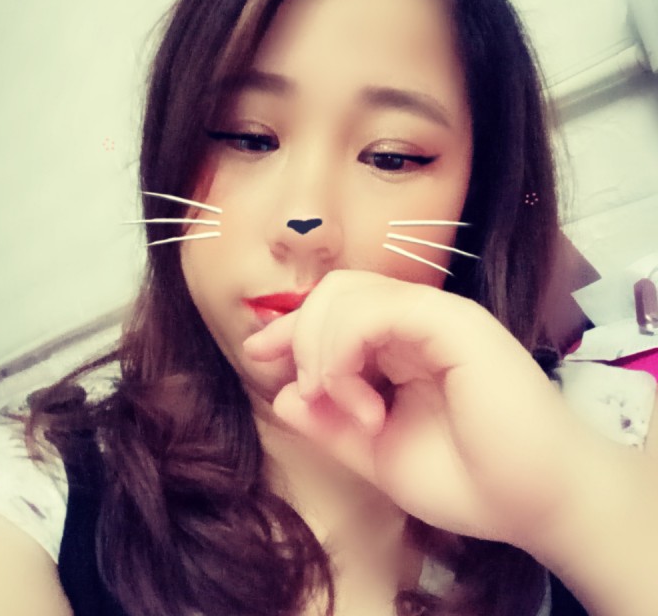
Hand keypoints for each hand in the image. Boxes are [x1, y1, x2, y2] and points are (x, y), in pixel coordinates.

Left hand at [243, 270, 579, 546]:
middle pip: (334, 292)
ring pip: (347, 293)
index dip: (292, 329)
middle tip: (307, 388)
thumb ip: (329, 423)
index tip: (257, 355)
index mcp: (402, 345)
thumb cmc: (469, 480)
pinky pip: (376, 310)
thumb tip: (280, 394)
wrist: (538, 503)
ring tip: (339, 402)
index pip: (335, 311)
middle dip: (300, 333)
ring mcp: (436, 317)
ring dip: (322, 349)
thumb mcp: (377, 454)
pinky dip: (346, 350)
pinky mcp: (452, 322)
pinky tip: (359, 399)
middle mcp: (417, 321)